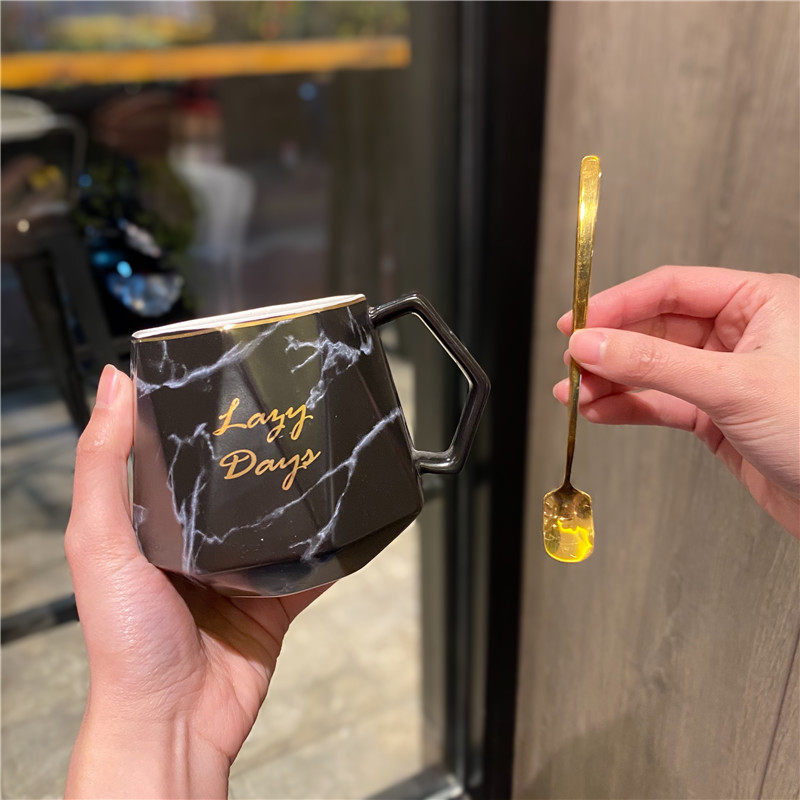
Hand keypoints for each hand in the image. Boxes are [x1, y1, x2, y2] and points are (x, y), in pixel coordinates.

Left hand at [65, 366, 324, 798]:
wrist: (177, 722)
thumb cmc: (127, 642)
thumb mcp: (100, 543)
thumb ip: (102, 466)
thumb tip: (111, 385)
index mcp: (149, 525)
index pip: (172, 456)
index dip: (192, 419)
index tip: (220, 377)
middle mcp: (194, 545)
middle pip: (233, 487)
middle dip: (258, 455)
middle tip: (288, 414)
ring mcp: (237, 573)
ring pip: (277, 522)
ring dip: (298, 497)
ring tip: (322, 456)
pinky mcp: (273, 600)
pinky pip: (310, 565)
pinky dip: (330, 547)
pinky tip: (347, 520)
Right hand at [554, 266, 798, 537]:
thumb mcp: (733, 386)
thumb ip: (654, 363)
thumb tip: (593, 343)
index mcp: (759, 303)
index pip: (671, 287)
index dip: (618, 303)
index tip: (578, 322)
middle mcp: (741, 335)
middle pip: (655, 328)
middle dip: (610, 348)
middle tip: (574, 363)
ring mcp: (726, 377)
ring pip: (652, 369)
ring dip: (611, 381)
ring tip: (576, 393)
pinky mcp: (717, 416)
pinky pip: (661, 403)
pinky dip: (628, 408)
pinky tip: (601, 411)